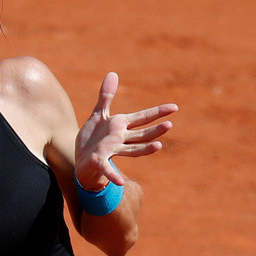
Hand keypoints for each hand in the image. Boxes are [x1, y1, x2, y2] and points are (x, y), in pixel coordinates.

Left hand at [75, 72, 175, 190]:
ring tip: (158, 145)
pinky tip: (120, 182)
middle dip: (155, 130)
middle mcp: (120, 139)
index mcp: (120, 126)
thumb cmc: (92, 138)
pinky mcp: (99, 161)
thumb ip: (106, 96)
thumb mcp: (98, 115)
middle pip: (141, 135)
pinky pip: (108, 169)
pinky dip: (113, 175)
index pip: (142, 117)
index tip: (174, 107)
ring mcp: (111, 150)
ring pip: (132, 150)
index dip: (157, 112)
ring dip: (145, 149)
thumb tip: (113, 73)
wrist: (81, 161)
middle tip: (169, 124)